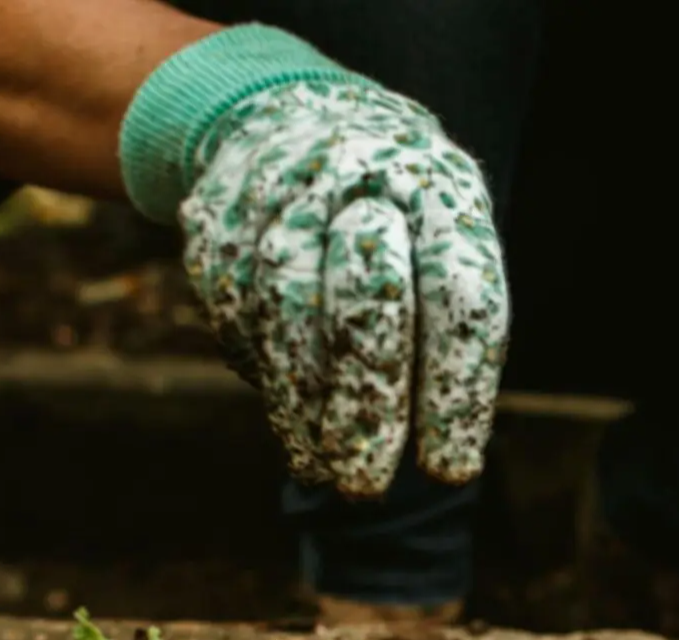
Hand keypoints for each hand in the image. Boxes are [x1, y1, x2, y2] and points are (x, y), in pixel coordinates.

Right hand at [180, 80, 508, 496]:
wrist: (283, 115)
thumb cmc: (394, 211)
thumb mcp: (441, 239)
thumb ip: (446, 327)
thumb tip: (443, 453)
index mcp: (442, 189)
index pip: (461, 300)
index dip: (456, 392)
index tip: (450, 470)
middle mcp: (362, 177)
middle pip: (368, 300)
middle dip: (367, 405)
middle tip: (368, 486)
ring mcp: (281, 191)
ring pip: (288, 311)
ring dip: (304, 407)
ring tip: (325, 470)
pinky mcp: (217, 218)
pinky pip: (237, 312)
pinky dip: (266, 377)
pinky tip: (291, 422)